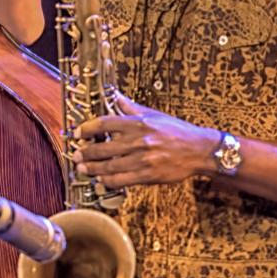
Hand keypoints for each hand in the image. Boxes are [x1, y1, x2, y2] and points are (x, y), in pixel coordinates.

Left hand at [73, 94, 219, 187]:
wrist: (200, 150)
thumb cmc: (177, 132)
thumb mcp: (154, 115)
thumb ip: (131, 108)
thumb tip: (115, 96)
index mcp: (139, 123)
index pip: (105, 123)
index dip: (87, 128)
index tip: (77, 133)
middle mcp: (138, 141)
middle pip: (102, 147)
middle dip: (85, 152)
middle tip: (76, 154)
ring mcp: (142, 159)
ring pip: (109, 166)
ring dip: (92, 168)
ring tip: (82, 168)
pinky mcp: (148, 175)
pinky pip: (122, 180)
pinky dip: (108, 181)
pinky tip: (101, 180)